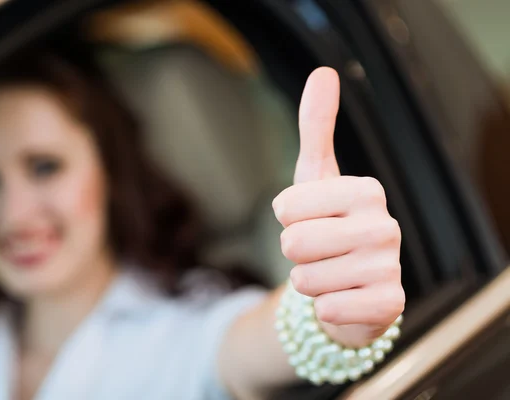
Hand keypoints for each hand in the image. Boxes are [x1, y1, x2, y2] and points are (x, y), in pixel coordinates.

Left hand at [272, 68, 404, 347]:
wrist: (352, 285)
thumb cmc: (330, 226)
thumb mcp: (317, 177)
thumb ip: (317, 126)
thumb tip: (324, 72)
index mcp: (367, 190)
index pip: (286, 207)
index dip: (286, 219)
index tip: (307, 218)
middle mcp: (386, 226)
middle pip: (294, 244)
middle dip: (294, 253)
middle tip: (318, 251)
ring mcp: (390, 267)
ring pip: (305, 280)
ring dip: (307, 281)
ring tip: (330, 273)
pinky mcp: (389, 306)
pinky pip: (328, 310)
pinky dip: (324, 308)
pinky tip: (343, 299)